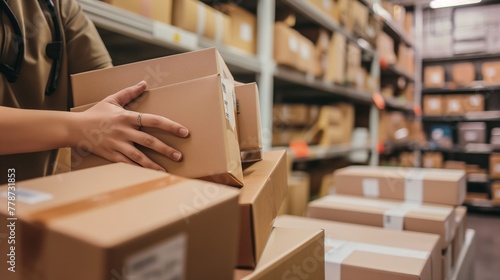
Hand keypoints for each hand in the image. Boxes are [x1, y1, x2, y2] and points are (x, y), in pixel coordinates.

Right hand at [74, 81, 188, 171]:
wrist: (74, 128)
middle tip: (179, 156)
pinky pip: (127, 164)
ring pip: (139, 156)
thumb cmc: (95, 114)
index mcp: (127, 117)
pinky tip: (148, 176)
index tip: (184, 132)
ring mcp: (118, 145)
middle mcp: (124, 132)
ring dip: (154, 164)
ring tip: (167, 171)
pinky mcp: (112, 155)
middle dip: (166, 149)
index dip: (170, 126)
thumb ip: (129, 93)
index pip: (154, 120)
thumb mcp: (112, 100)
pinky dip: (138, 170)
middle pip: (149, 141)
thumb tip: (144, 83)